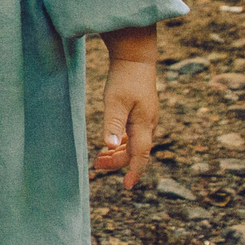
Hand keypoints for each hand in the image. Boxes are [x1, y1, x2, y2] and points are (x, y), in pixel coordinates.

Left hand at [94, 58, 158, 188]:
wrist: (135, 58)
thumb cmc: (124, 79)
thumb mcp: (115, 101)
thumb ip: (113, 123)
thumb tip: (111, 145)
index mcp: (144, 124)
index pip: (141, 155)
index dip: (134, 172)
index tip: (126, 186)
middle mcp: (148, 124)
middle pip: (135, 152)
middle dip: (117, 162)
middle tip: (96, 166)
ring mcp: (146, 118)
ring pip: (134, 144)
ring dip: (118, 153)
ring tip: (99, 159)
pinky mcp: (141, 113)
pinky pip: (134, 135)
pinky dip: (122, 143)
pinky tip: (110, 144)